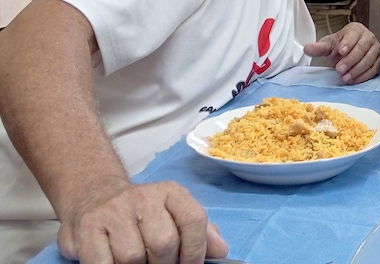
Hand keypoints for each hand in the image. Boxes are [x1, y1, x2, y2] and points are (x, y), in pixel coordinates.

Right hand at [57, 179, 226, 263]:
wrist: (94, 195)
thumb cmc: (140, 214)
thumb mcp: (173, 214)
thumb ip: (199, 232)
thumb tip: (221, 252)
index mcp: (171, 192)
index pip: (194, 220)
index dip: (196, 250)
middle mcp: (144, 197)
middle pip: (164, 243)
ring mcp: (114, 211)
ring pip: (134, 257)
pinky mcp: (88, 227)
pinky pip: (103, 263)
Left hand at [305, 22, 379, 83]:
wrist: (348, 54)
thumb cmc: (339, 48)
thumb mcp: (327, 46)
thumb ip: (318, 47)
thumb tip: (307, 48)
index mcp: (356, 29)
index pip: (354, 34)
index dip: (348, 42)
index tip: (341, 51)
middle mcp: (368, 37)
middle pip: (362, 47)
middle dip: (351, 59)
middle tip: (339, 70)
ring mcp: (376, 49)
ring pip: (370, 59)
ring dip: (357, 69)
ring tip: (345, 78)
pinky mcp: (379, 60)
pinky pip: (374, 68)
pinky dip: (364, 76)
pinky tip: (354, 80)